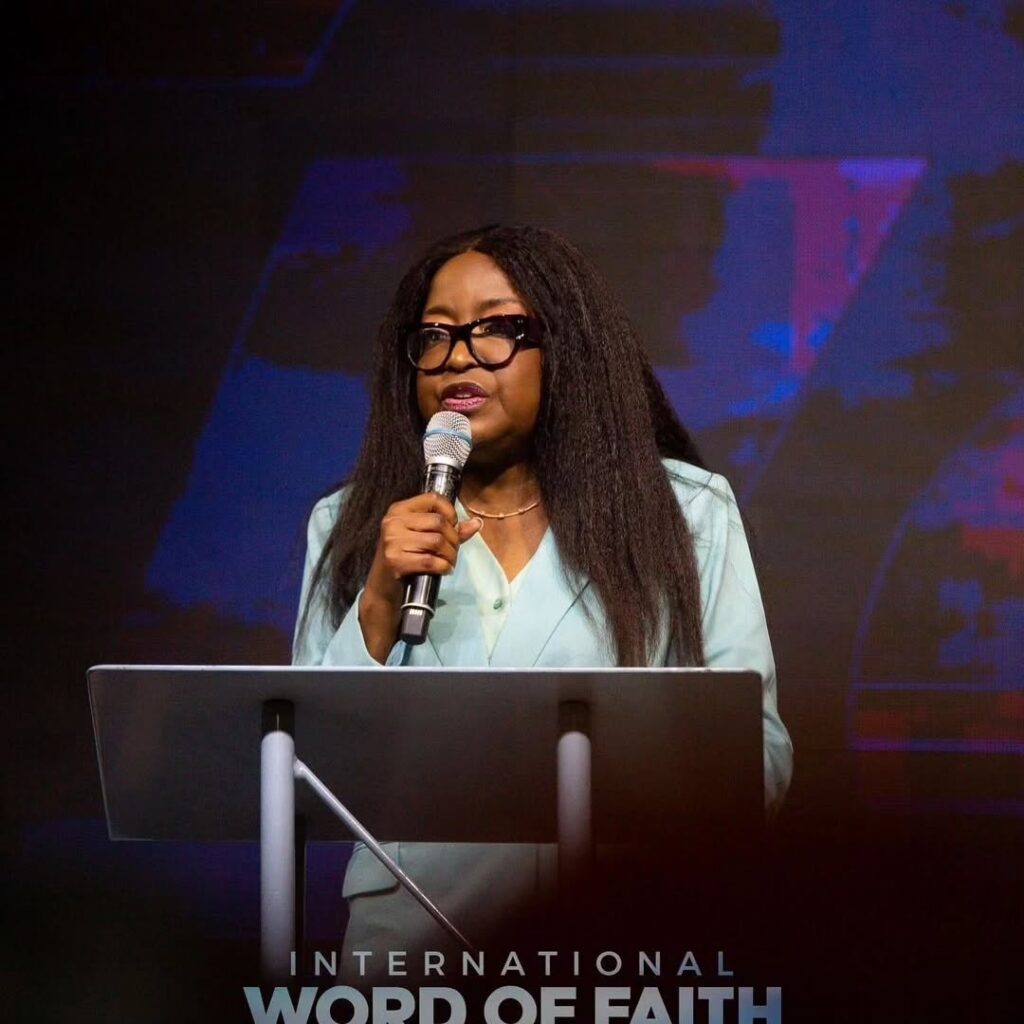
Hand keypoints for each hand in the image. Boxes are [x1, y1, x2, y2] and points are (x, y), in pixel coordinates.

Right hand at [359, 494, 482, 660]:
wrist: (383, 586)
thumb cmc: (406, 558)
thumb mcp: (423, 538)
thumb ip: (450, 529)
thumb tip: (477, 523)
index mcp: (399, 510)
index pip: (433, 499)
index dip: (450, 512)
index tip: (453, 527)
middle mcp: (393, 521)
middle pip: (439, 522)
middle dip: (454, 539)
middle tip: (453, 551)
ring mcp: (392, 541)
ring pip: (437, 541)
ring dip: (451, 555)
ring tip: (449, 561)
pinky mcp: (395, 560)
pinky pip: (431, 561)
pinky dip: (443, 566)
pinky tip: (444, 569)